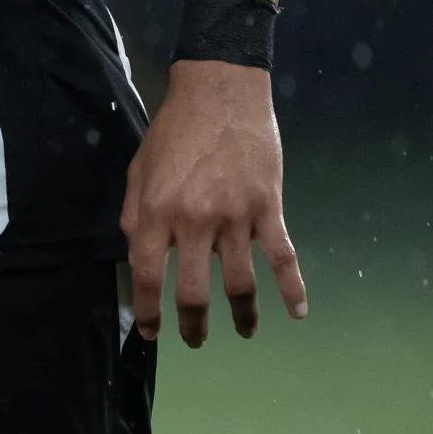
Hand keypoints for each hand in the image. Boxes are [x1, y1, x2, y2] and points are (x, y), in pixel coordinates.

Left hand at [122, 59, 306, 345]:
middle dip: (194, 325)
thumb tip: (138, 257)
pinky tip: (298, 312)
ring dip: (243, 315)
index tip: (153, 333)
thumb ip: (134, 216)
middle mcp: (195, 221)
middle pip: (195, 291)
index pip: (148, 275)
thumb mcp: (138, 170)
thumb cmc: (173, 130)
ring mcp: (236, 217)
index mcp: (156, 212)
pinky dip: (293, 288)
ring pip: (241, 283)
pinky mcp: (269, 208)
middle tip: (195, 341)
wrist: (221, 92)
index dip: (148, 311)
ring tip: (243, 333)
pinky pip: (283, 256)